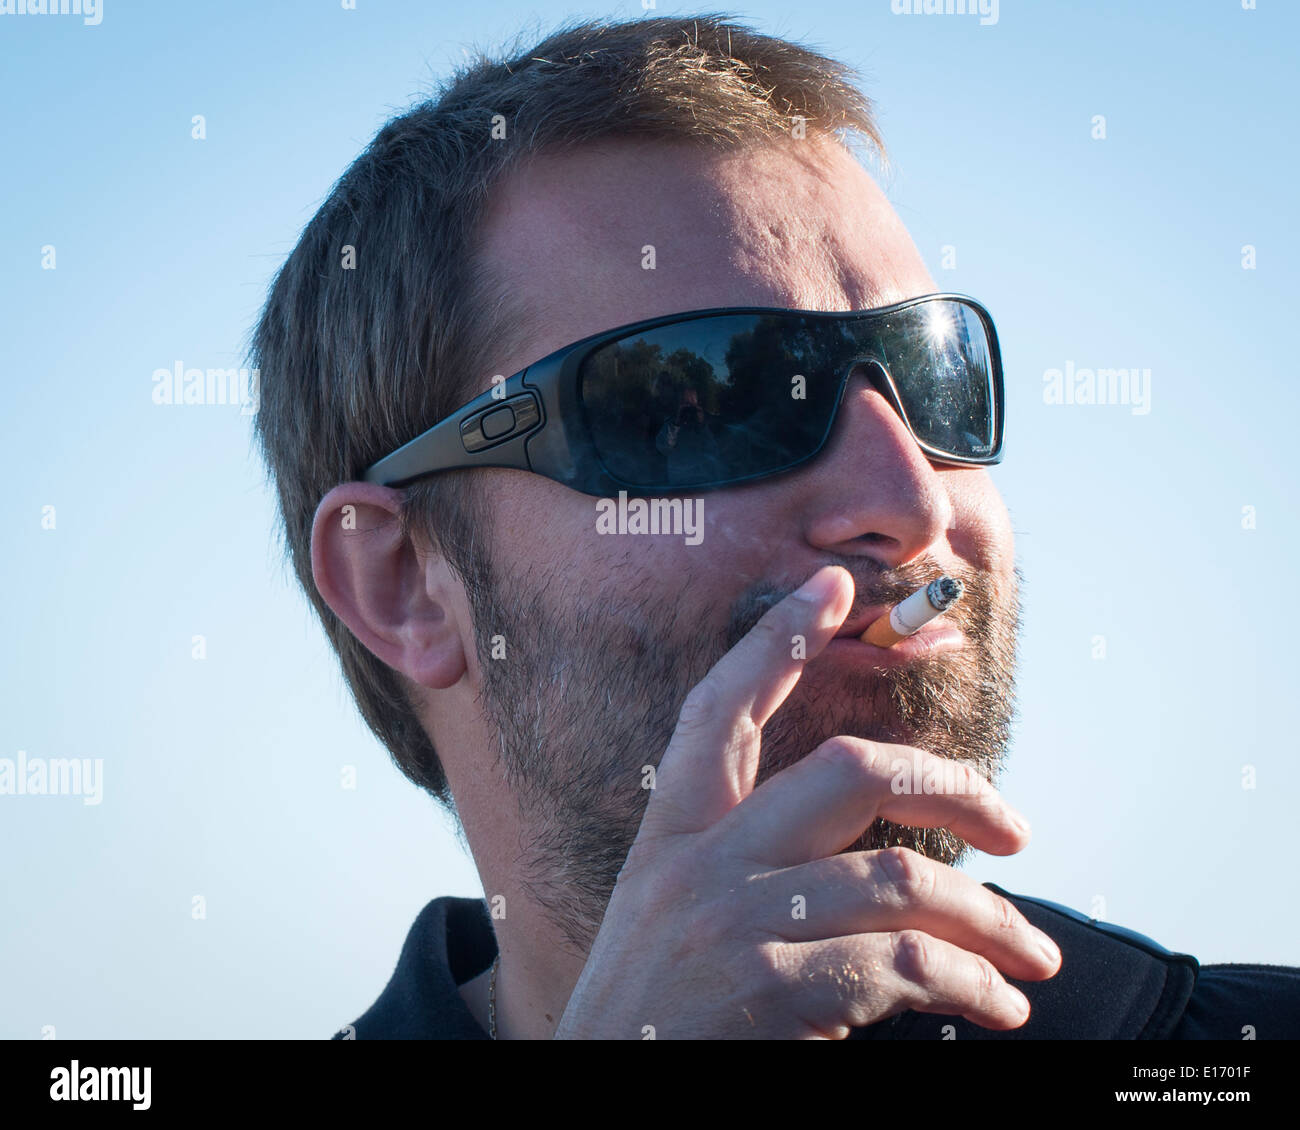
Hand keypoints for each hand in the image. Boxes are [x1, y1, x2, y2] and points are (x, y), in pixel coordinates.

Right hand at [554, 565, 1060, 1038]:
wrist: (603, 1092)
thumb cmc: (653, 1008)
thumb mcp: (672, 912)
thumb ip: (746, 864)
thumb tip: (876, 854)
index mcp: (674, 832)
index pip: (717, 710)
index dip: (774, 640)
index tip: (830, 584)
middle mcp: (702, 861)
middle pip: (845, 770)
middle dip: (952, 786)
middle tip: (1015, 827)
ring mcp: (735, 922)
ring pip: (899, 877)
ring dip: (989, 919)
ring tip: (1033, 954)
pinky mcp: (770, 990)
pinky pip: (906, 967)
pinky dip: (973, 986)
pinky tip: (999, 1006)